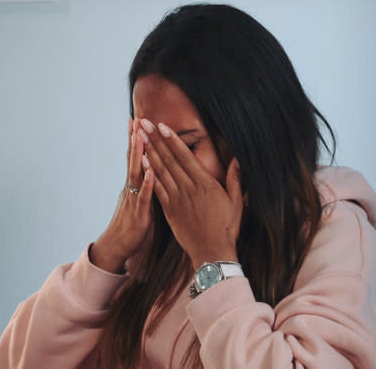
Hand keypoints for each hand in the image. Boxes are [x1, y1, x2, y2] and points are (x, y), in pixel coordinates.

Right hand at [90, 119, 154, 273]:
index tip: (137, 119)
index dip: (135, 139)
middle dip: (135, 139)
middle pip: (133, 159)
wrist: (118, 247)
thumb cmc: (132, 225)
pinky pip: (144, 196)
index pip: (134, 157)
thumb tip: (150, 171)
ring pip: (136, 173)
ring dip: (138, 154)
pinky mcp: (139, 213)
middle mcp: (131, 188)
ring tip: (141, 136)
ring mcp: (133, 199)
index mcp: (133, 185)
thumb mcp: (138, 201)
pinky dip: (147, 182)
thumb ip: (144, 186)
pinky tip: (151, 170)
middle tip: (136, 118)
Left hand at [138, 119, 242, 266]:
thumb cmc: (227, 227)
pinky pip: (157, 189)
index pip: (185, 156)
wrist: (212, 253)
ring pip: (160, 171)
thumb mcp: (236, 202)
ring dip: (148, 151)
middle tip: (143, 122)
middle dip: (154, 139)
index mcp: (205, 183)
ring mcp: (177, 199)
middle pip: (168, 159)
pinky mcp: (169, 210)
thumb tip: (237, 159)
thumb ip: (235, 179)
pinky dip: (148, 174)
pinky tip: (141, 162)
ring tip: (138, 136)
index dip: (172, 139)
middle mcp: (189, 188)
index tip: (161, 125)